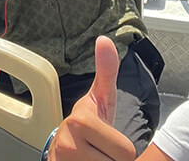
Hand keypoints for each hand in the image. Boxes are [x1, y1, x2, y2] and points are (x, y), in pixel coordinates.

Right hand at [49, 37, 136, 160]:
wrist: (61, 149)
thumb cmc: (88, 123)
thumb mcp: (100, 97)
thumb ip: (106, 71)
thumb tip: (105, 40)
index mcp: (81, 122)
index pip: (127, 153)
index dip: (121, 149)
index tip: (107, 139)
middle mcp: (68, 146)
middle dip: (113, 160)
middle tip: (101, 151)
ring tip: (95, 158)